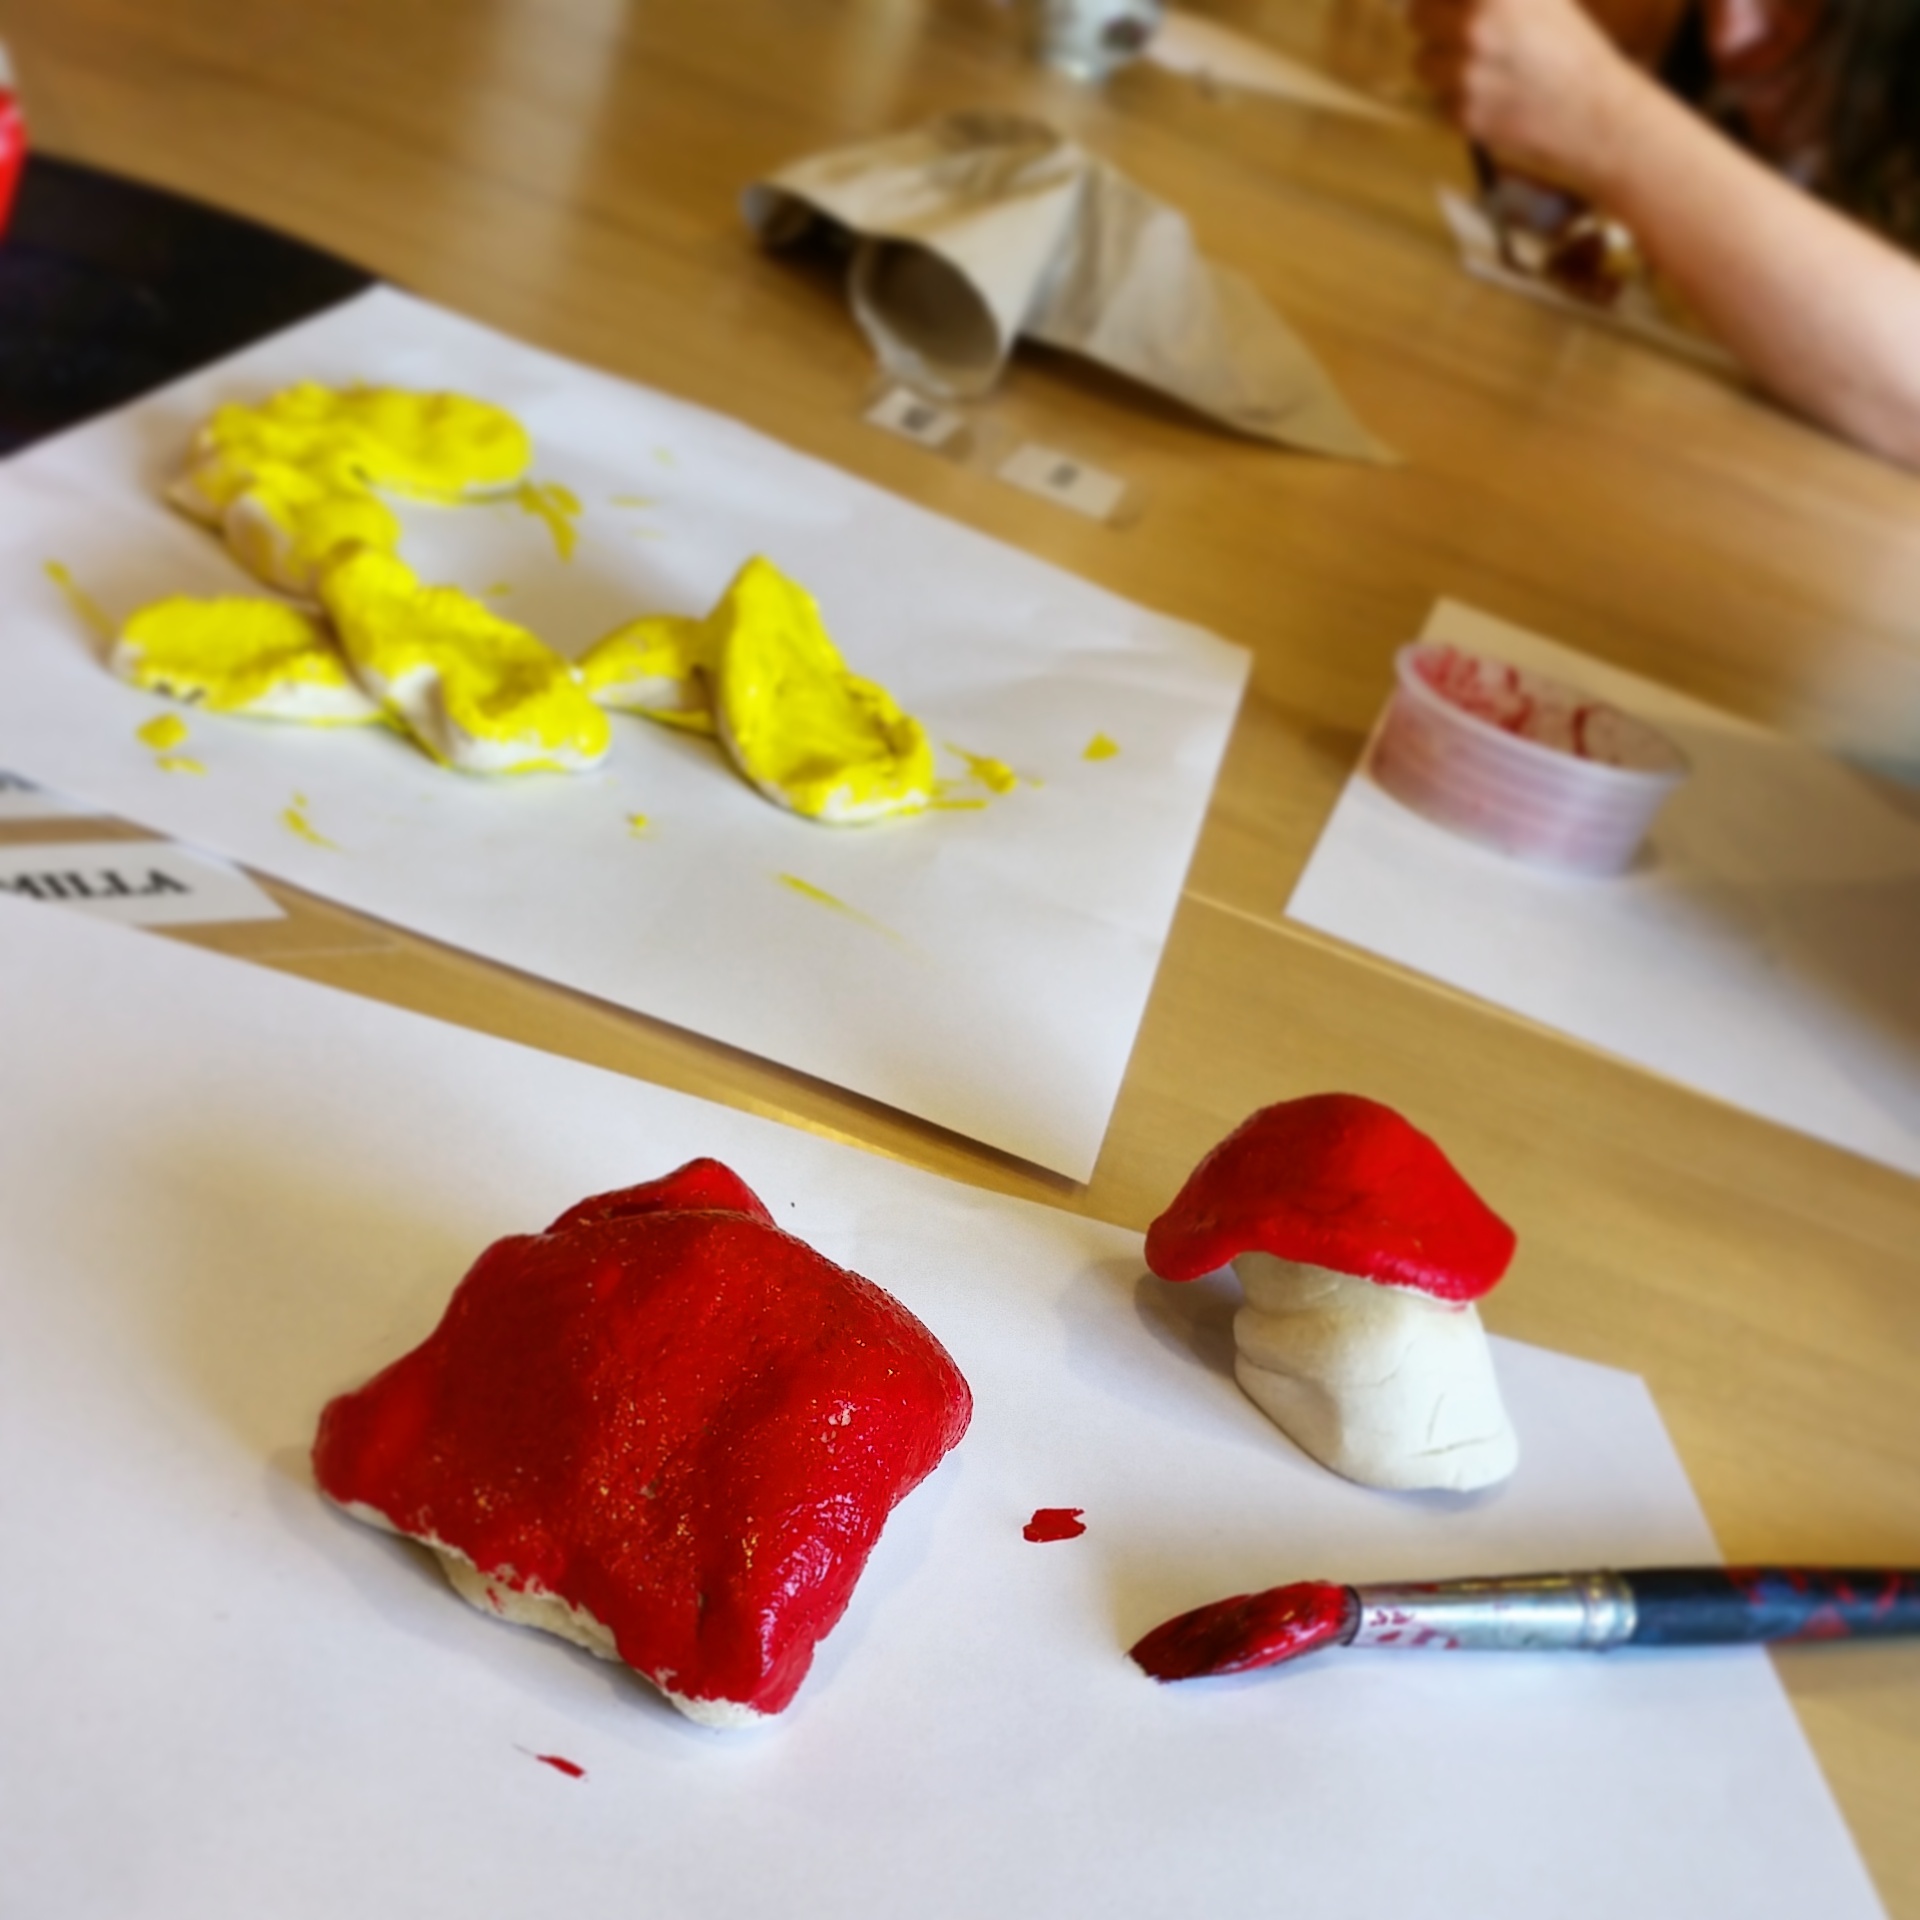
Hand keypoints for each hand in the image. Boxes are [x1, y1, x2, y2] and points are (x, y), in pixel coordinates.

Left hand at [1408, 0, 1643, 192]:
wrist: (1590, 108)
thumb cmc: (1566, 43)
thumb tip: (1456, 2)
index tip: (1448, 5)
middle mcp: (1475, 27)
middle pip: (1417, 17)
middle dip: (1434, 25)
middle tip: (1464, 34)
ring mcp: (1465, 73)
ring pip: (1422, 63)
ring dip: (1442, 65)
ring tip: (1483, 68)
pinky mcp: (1462, 113)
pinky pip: (1438, 99)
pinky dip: (1457, 100)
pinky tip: (1491, 97)